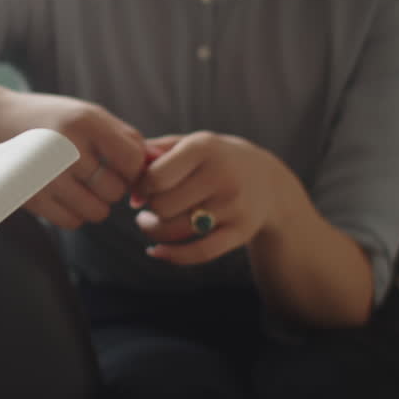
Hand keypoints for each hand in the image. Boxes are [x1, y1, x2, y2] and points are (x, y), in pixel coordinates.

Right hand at [0, 91, 146, 229]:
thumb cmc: (50, 119)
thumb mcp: (87, 115)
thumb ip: (125, 138)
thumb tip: (160, 163)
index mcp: (85, 122)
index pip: (132, 160)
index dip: (133, 169)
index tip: (121, 166)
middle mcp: (66, 148)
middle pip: (115, 190)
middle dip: (112, 187)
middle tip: (96, 174)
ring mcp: (46, 176)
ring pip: (97, 211)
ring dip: (95, 204)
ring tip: (80, 185)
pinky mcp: (31, 197)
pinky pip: (72, 222)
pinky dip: (74, 214)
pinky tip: (64, 195)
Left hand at [131, 131, 290, 264]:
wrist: (268, 179)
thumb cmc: (215, 159)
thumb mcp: (190, 143)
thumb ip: (155, 152)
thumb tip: (129, 179)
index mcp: (204, 147)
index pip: (156, 177)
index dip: (140, 187)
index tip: (140, 189)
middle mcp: (222, 175)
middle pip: (162, 206)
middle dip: (150, 208)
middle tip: (150, 204)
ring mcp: (233, 206)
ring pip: (175, 230)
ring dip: (153, 231)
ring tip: (148, 223)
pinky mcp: (240, 232)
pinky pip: (198, 252)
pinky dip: (171, 256)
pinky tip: (156, 251)